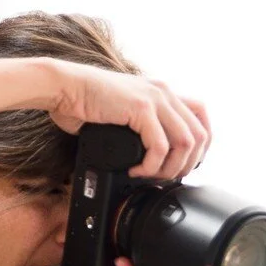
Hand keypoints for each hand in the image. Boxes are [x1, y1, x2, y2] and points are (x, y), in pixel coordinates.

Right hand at [44, 61, 209, 180]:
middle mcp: (163, 91)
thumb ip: (142, 125)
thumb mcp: (123, 111)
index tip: (183, 164)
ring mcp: (154, 98)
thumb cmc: (84, 102)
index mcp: (162, 91)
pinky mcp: (140, 107)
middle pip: (201, 134)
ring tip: (151, 176)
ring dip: (171, 168)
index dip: (200, 147)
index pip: (201, 117)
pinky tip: (136, 170)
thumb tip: (152, 156)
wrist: (63, 88)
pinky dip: (151, 166)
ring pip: (186, 143)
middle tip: (166, 178)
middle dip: (188, 164)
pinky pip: (160, 146)